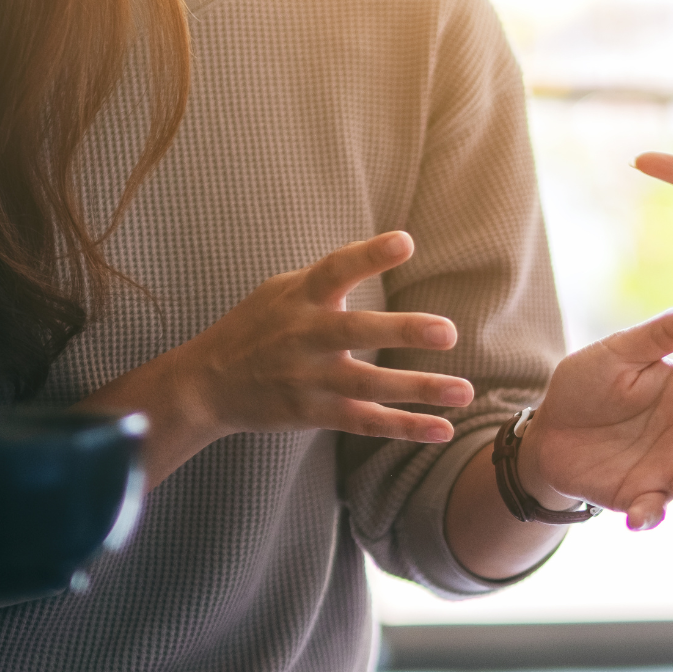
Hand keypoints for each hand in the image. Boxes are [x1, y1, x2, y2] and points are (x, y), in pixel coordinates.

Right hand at [173, 231, 472, 445]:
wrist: (207, 384)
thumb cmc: (256, 328)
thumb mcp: (282, 291)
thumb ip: (328, 278)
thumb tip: (380, 252)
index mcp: (299, 297)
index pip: (335, 270)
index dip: (368, 255)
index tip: (405, 242)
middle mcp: (304, 336)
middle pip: (355, 331)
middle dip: (401, 330)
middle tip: (448, 332)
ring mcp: (309, 378)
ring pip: (369, 385)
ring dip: (419, 389)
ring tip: (465, 391)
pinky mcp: (313, 413)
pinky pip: (366, 421)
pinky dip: (405, 427)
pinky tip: (443, 429)